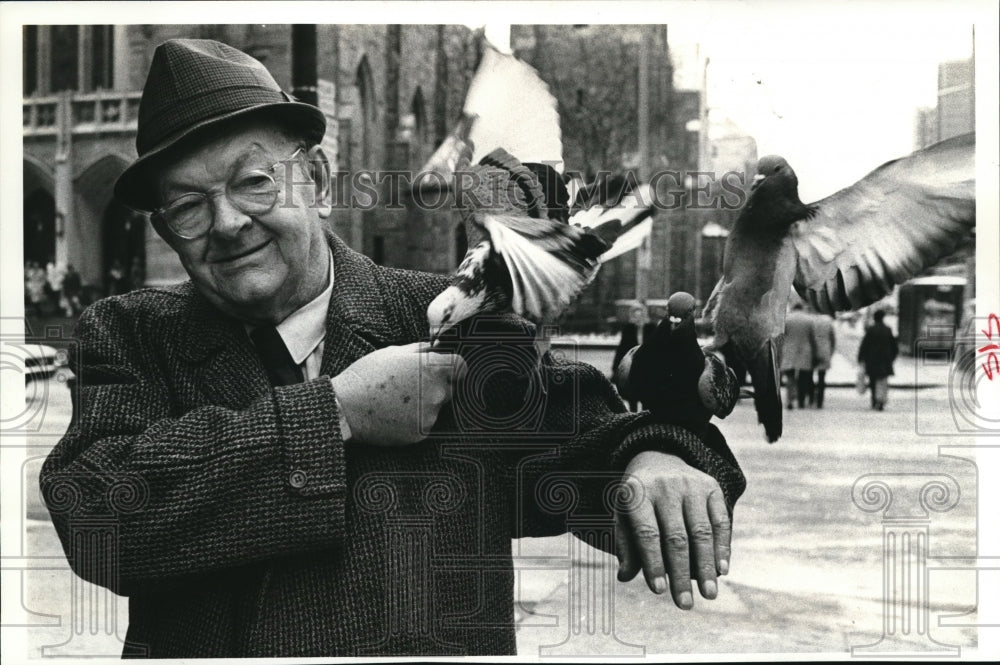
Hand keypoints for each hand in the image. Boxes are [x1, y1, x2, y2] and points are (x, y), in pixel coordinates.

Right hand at [331, 342, 466, 445]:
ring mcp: (431, 414)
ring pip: (438, 407)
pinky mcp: (422, 432)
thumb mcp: (393, 352)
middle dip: (438, 385)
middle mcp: (437, 392)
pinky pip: (426, 423)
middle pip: (451, 388)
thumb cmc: (366, 375)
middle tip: (412, 386)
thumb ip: (421, 349)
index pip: (462, 367)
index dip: (453, 368)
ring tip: (400, 401)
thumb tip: (437, 347)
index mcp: (432, 369)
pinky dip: (416, 419)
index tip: (444, 370)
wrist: (346, 408)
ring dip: (426, 403)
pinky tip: (396, 414)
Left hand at [615, 451, 730, 608]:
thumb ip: (625, 545)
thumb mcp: (622, 514)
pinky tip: (722, 570)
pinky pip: (720, 521)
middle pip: (676, 537)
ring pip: (702, 531)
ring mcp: (691, 485)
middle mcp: (665, 486)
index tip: (659, 590)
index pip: (646, 533)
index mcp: (637, 493)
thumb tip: (624, 577)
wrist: (658, 458)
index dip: (653, 562)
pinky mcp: (711, 486)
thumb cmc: (637, 498)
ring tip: (709, 594)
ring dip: (706, 566)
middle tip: (685, 604)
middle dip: (681, 574)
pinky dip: (722, 547)